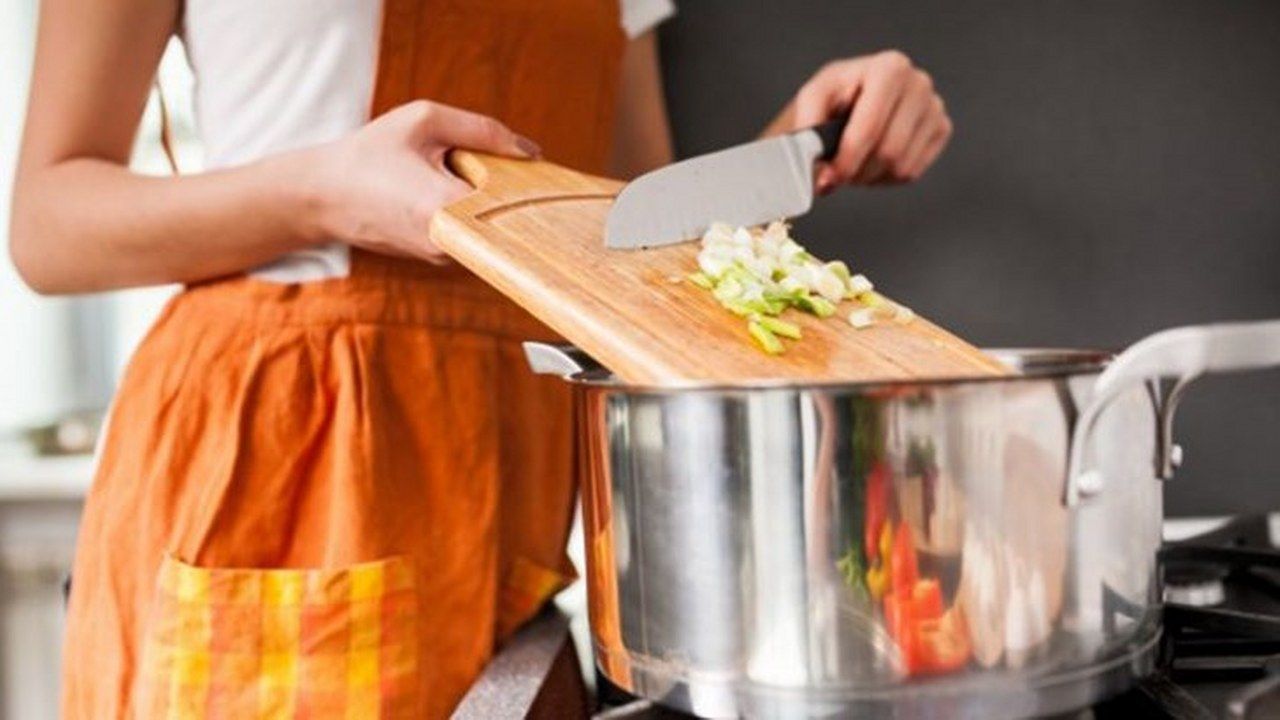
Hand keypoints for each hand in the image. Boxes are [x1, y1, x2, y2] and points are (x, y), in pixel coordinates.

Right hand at [299, 100, 540, 262]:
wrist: (321, 196)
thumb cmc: (369, 154)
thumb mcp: (423, 121)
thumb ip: (481, 130)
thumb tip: (530, 150)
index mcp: (444, 208)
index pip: (512, 209)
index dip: (538, 195)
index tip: (558, 187)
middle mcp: (448, 243)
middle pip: (508, 222)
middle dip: (521, 196)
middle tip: (533, 175)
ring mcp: (444, 257)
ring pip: (491, 230)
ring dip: (495, 204)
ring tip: (483, 178)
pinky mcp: (440, 260)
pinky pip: (475, 235)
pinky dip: (479, 214)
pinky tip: (469, 190)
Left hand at [787, 51, 952, 191]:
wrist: (852, 97)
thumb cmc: (836, 95)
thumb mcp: (813, 99)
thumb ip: (809, 125)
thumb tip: (811, 159)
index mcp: (889, 68)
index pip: (871, 127)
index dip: (847, 159)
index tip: (829, 177)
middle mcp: (918, 83)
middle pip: (889, 151)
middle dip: (857, 170)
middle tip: (838, 172)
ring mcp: (934, 107)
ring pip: (901, 167)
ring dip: (870, 176)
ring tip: (854, 162)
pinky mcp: (941, 129)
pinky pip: (912, 172)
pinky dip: (886, 176)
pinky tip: (873, 160)